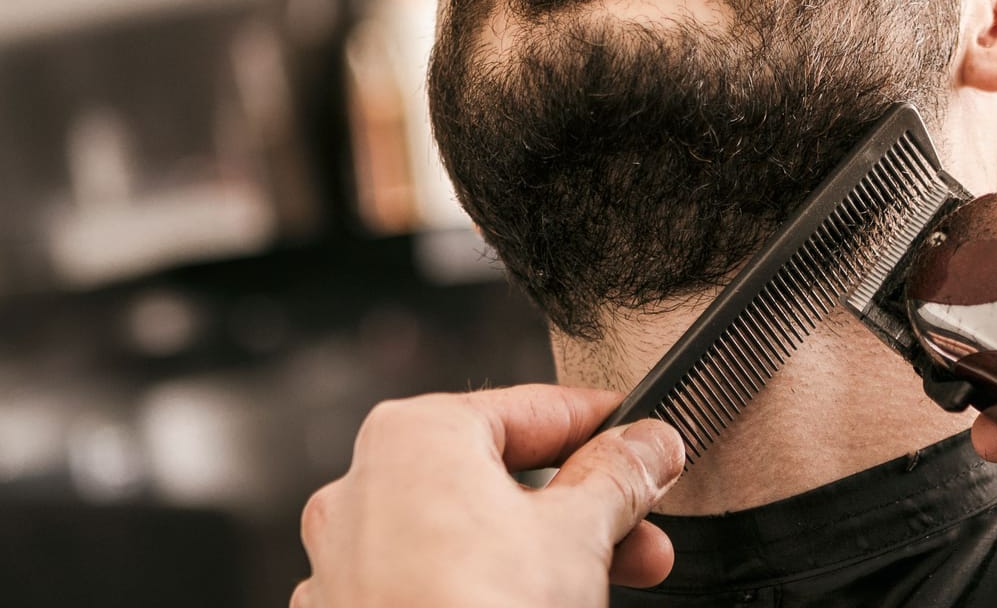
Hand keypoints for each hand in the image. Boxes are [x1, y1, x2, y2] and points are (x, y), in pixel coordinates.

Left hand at [294, 385, 683, 607]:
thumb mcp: (583, 532)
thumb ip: (621, 475)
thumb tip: (647, 446)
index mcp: (414, 438)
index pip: (531, 408)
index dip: (602, 426)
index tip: (643, 442)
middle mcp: (364, 491)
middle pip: (500, 479)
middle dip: (584, 507)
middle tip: (644, 528)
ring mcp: (347, 565)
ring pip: (465, 537)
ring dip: (543, 552)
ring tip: (612, 581)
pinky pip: (431, 586)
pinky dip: (484, 590)